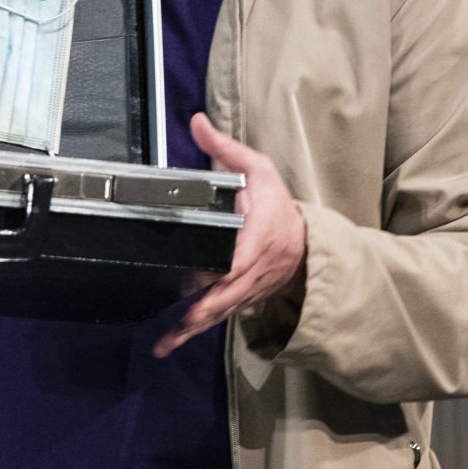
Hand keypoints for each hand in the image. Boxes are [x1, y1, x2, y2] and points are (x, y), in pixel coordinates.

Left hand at [154, 112, 306, 357]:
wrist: (304, 242)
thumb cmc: (278, 206)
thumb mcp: (258, 169)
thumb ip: (225, 148)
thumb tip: (197, 123)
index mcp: (256, 239)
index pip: (238, 259)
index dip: (219, 273)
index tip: (195, 280)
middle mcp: (251, 271)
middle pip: (224, 296)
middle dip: (199, 312)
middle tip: (172, 327)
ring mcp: (246, 290)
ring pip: (218, 313)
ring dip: (191, 330)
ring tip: (163, 345)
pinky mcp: (240, 300)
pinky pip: (217, 317)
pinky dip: (195, 330)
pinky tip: (171, 341)